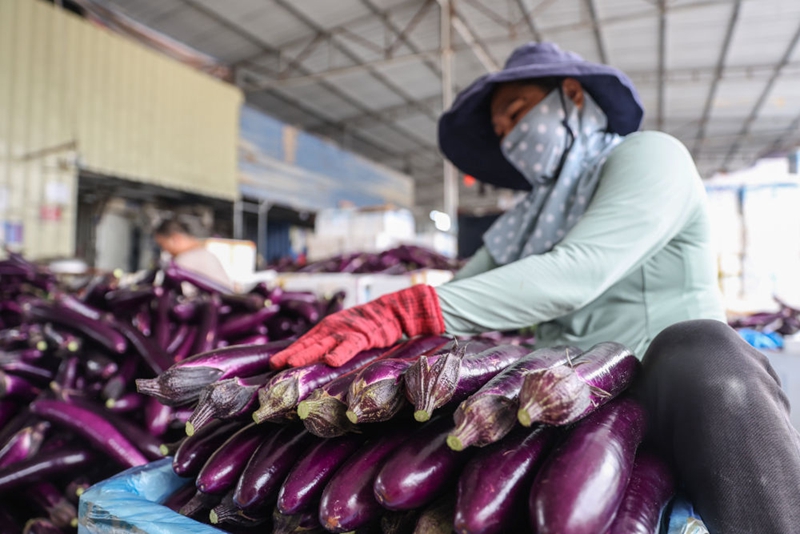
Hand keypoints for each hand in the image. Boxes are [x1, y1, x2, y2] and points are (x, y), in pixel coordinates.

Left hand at [270, 285, 444, 367]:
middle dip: (291, 354)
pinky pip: (349, 346)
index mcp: (325, 330)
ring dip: (307, 353)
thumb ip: (330, 347)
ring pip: (323, 344)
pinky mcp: (362, 335)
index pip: (303, 343)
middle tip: (275, 365)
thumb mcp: (343, 335)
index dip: (288, 353)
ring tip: (292, 363)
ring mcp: (345, 332)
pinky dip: (340, 353)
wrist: (390, 312)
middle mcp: (331, 329)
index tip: (272, 364)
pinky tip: (331, 361)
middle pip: (307, 343)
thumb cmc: (365, 327)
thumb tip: (316, 366)